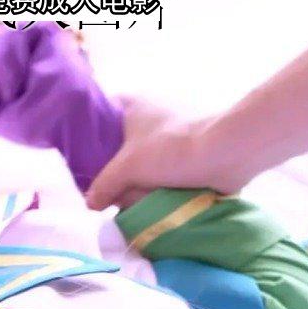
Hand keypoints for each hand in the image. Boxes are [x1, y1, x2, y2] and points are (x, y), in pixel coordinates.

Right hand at [83, 97, 252, 209]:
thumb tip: (90, 204)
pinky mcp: (186, 153)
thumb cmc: (171, 149)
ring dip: (136, 183)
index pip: (97, 116)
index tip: (82, 164)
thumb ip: (104, 186)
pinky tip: (150, 202)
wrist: (225, 154)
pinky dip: (156, 187)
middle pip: (117, 147)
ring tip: (131, 200)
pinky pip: (160, 173)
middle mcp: (149, 115)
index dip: (87, 140)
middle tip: (106, 191)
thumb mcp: (127, 168)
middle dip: (114, 171)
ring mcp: (168, 134)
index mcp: (131, 104)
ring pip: (140, 164)